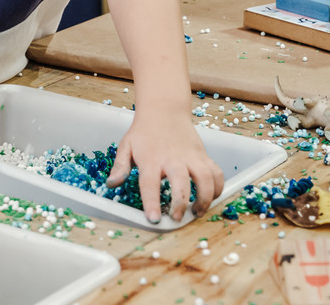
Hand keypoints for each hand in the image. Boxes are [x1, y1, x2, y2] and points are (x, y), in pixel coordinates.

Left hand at [108, 112, 223, 222]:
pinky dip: (218, 187)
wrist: (164, 110)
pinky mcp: (203, 155)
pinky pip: (217, 172)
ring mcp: (191, 157)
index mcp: (151, 159)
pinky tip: (211, 197)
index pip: (150, 184)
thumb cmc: (144, 131)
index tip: (154, 219)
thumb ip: (120, 167)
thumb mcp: (126, 147)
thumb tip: (111, 184)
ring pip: (205, 179)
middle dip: (181, 203)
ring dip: (204, 198)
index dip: (152, 203)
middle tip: (177, 217)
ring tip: (197, 211)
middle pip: (181, 183)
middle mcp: (173, 159)